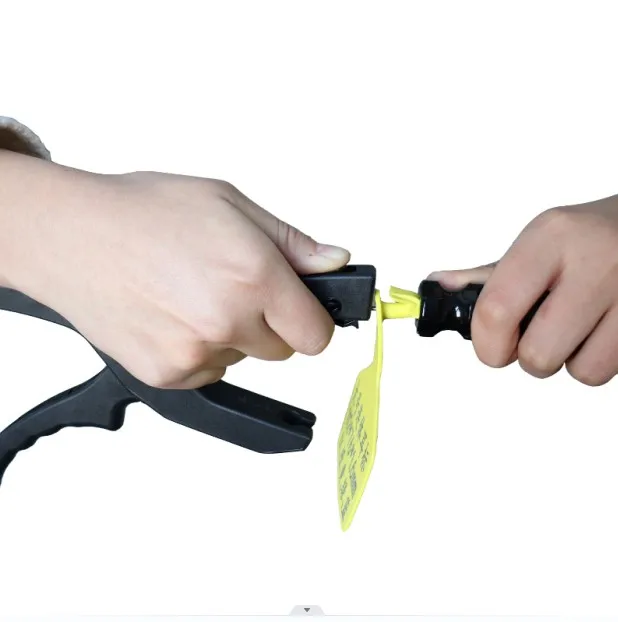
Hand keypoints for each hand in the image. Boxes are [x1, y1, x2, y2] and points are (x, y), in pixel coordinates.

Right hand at [0, 151, 349, 388]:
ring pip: (242, 358)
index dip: (313, 320)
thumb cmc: (143, 211)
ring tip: (193, 294)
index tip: (303, 310)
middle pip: (283, 350)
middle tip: (235, 288)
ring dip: (231, 335)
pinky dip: (199, 350)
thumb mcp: (228, 203)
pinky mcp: (166, 374)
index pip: (317, 334)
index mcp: (254, 276)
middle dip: (270, 323)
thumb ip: (292, 242)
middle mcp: (227, 321)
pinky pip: (207, 371)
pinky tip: (172, 314)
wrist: (71, 236)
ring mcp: (195, 354)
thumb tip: (335, 262)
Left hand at [428, 194, 617, 385]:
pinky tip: (600, 331)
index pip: (497, 309)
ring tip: (576, 328)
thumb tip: (439, 288)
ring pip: (580, 371)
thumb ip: (489, 274)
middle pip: (537, 353)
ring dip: (568, 360)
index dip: (487, 344)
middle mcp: (593, 261)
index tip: (491, 347)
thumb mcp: (540, 242)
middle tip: (536, 335)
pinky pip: (609, 372)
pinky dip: (597, 361)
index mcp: (550, 237)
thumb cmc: (589, 238)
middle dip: (528, 357)